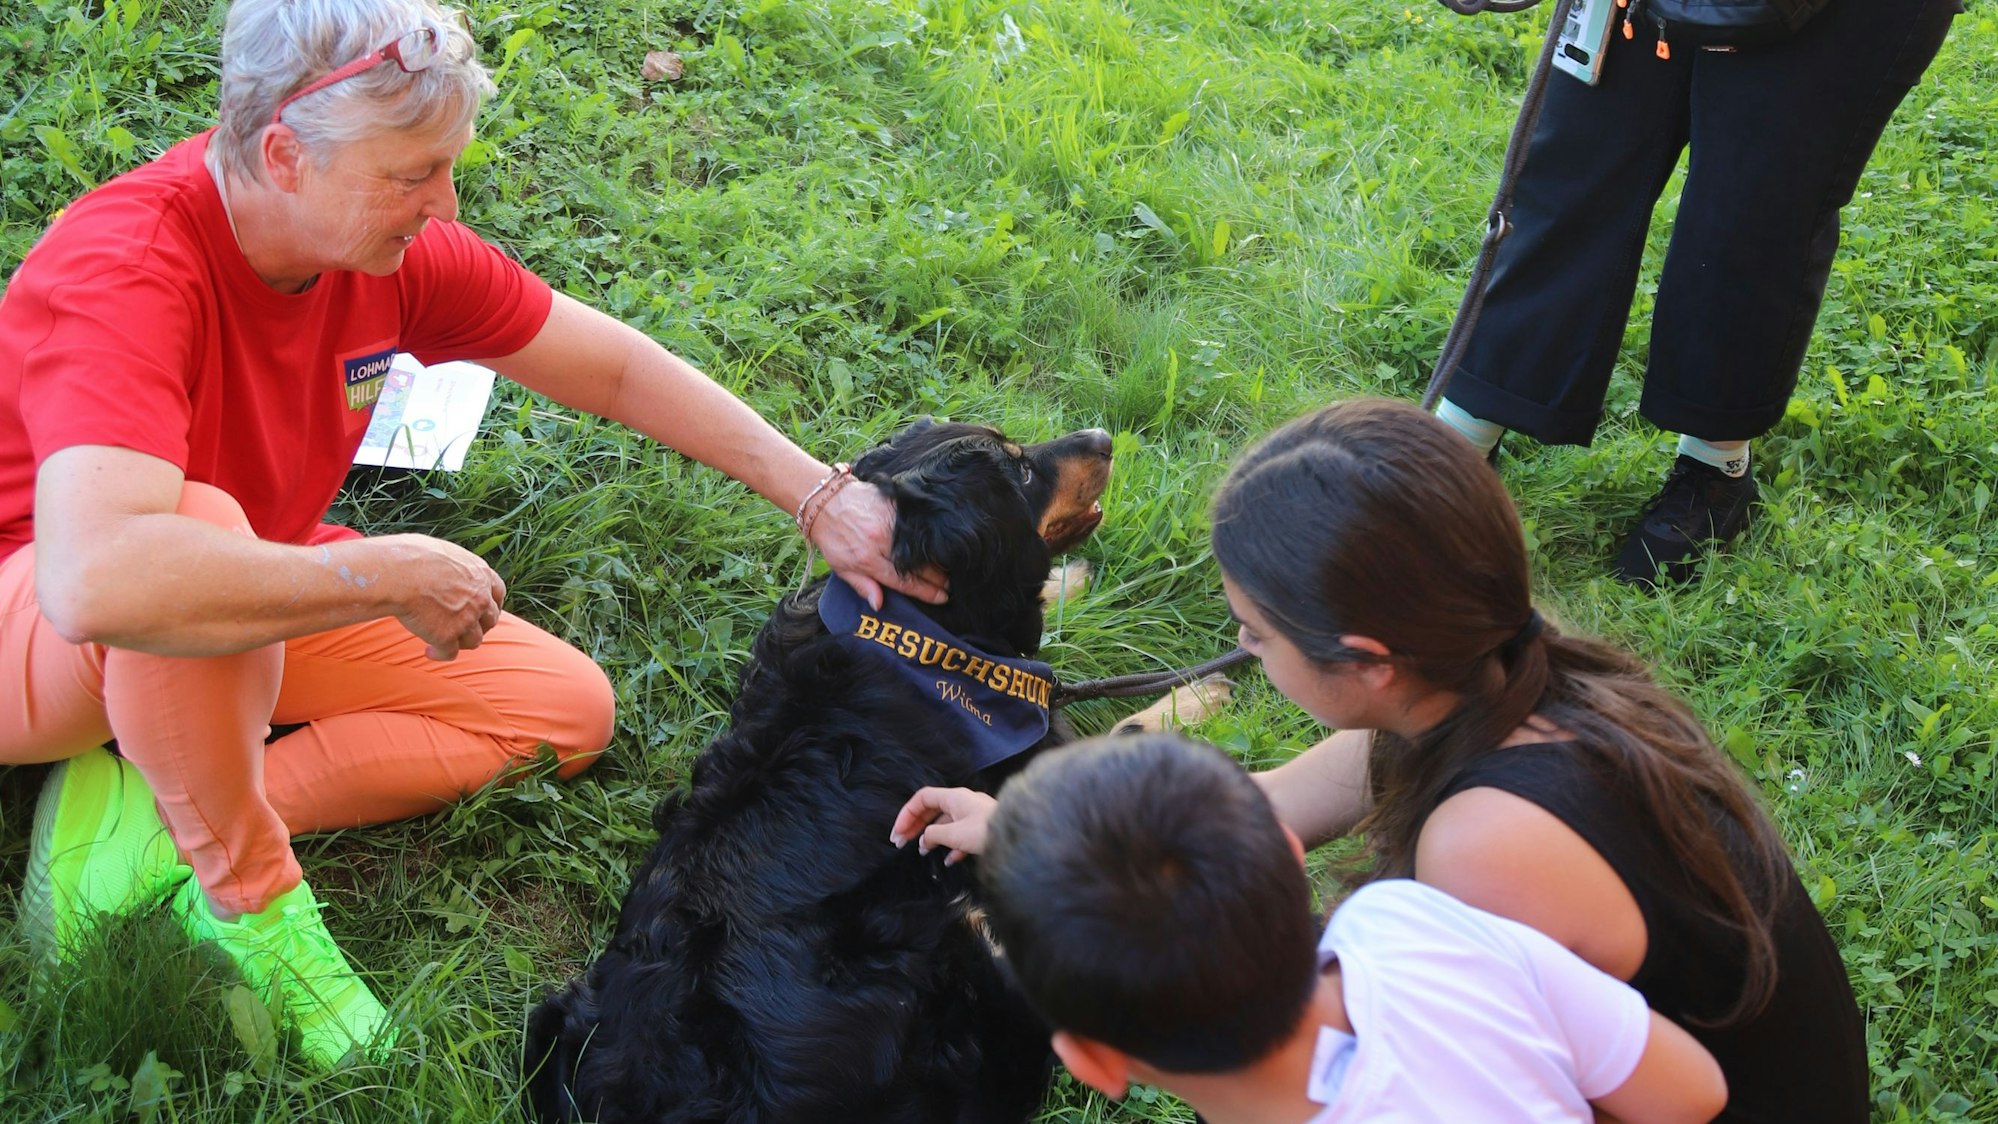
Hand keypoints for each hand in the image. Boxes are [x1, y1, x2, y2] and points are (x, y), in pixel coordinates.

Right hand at [377, 534, 506, 659]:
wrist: (398, 573)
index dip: (491, 605)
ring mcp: (466, 619)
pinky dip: (440, 654)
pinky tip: (429, 652)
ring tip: (442, 641)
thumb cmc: (411, 556)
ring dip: (460, 641)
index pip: (498, 594)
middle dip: (478, 626)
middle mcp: (480, 598)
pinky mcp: (447, 636)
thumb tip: (445, 570)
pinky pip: (449, 654)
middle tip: (461, 628)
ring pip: (474, 640)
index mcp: (480, 575)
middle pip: (489, 620)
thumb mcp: (443, 552)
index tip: (483, 612)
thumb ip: (453, 566)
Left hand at [808, 479, 946, 609]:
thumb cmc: (833, 538)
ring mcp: (890, 522)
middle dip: (938, 577)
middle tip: (950, 585)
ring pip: (922, 544)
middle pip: (918, 565)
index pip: (904, 581)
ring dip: (939, 557)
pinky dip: (930, 534)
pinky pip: (918, 522)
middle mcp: (882, 542)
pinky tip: (940, 542)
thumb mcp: (841, 567)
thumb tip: (878, 604)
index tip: (942, 597)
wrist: (826, 502)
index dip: (926, 591)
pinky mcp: (895, 505)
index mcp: (868, 560)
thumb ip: (862, 585)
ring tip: (949, 568)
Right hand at [890, 787, 996, 864]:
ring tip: (922, 852)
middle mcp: (962, 803)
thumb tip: (924, 839)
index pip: (922, 798)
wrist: (1020, 838)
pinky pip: (960, 835)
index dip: (907, 814)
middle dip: (915, 826)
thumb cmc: (987, 831)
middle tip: (901, 843)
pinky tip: (948, 861)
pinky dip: (951, 847)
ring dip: (931, 837)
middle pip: (931, 811)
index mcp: (954, 797)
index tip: (897, 832)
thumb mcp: (954, 834)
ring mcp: (972, 816)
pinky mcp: (981, 830)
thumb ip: (934, 835)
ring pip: (945, 823)